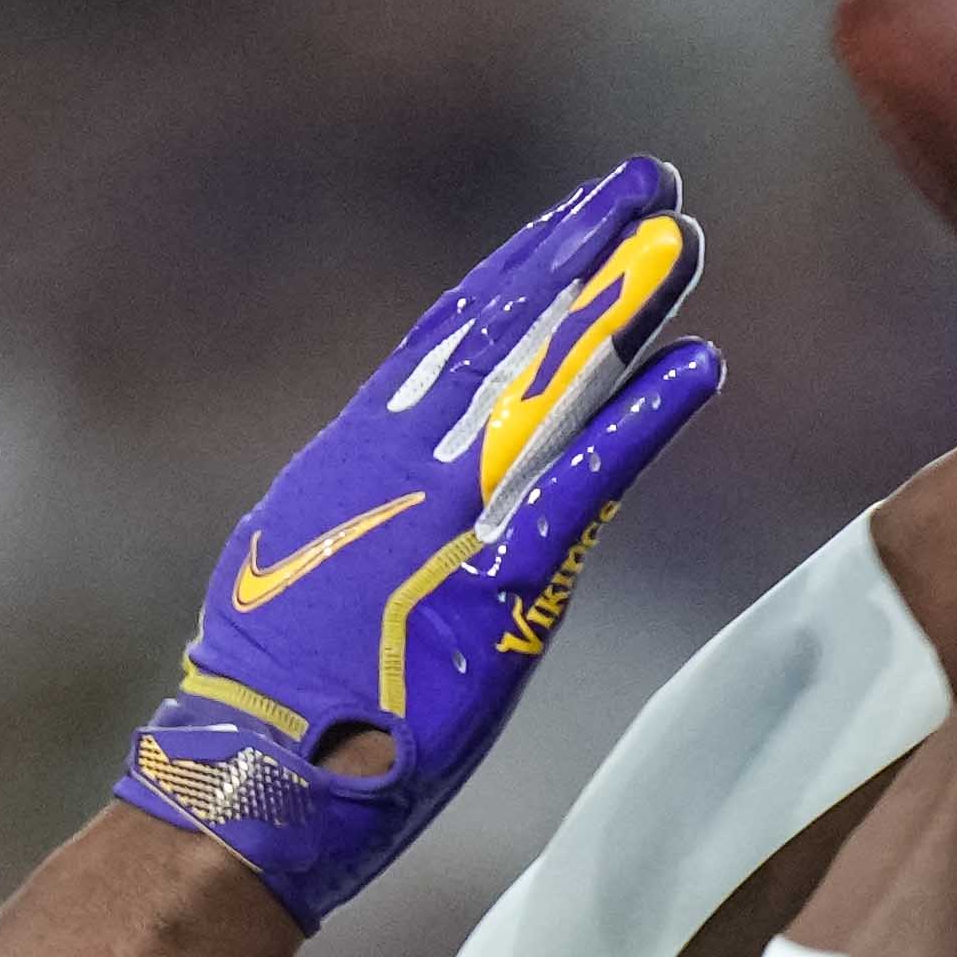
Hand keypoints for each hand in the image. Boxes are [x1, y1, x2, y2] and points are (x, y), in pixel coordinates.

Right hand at [120, 165, 728, 927]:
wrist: (255, 772)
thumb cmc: (269, 704)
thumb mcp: (299, 573)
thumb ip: (353, 518)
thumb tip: (376, 491)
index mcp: (353, 457)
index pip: (446, 337)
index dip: (516, 270)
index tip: (570, 222)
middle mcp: (403, 461)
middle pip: (506, 330)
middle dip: (579, 251)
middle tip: (646, 184)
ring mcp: (452, 514)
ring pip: (550, 381)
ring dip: (621, 304)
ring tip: (684, 237)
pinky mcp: (499, 577)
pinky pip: (587, 479)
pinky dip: (647, 416)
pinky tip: (701, 364)